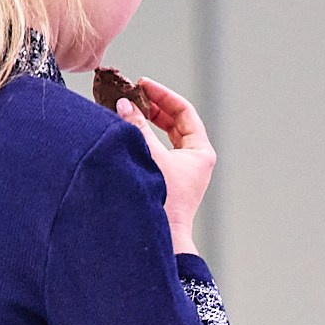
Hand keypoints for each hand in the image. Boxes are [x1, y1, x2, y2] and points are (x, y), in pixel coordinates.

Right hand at [117, 77, 214, 254]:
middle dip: (152, 107)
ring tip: (125, 109)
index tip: (143, 84)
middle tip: (131, 94)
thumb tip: (123, 104)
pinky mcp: (168, 182)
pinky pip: (156, 151)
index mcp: (201, 152)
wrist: (161, 239)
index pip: (184, 112)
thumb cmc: (162, 201)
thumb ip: (136, 127)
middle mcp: (194, 161)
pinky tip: (125, 132)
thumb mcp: (150, 156)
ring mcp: (182, 172)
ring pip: (164, 137)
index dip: (163, 95)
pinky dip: (142, 139)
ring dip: (145, 122)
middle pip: (175, 123)